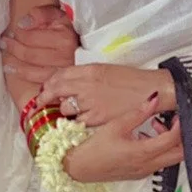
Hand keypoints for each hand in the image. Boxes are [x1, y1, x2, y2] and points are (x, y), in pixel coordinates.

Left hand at [1, 4, 78, 87]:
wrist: (85, 46)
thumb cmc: (68, 29)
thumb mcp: (58, 15)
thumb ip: (40, 14)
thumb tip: (22, 23)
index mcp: (64, 39)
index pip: (32, 38)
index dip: (18, 34)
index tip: (13, 31)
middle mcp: (64, 58)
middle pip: (30, 55)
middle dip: (13, 48)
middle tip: (4, 43)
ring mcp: (62, 73)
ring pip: (32, 71)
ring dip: (16, 65)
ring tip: (6, 60)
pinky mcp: (61, 84)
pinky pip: (38, 81)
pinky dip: (23, 76)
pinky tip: (14, 71)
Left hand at [38, 62, 176, 126]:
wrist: (150, 91)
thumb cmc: (132, 81)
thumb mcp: (106, 69)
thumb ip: (86, 74)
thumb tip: (70, 82)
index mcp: (89, 70)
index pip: (60, 74)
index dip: (50, 82)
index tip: (46, 87)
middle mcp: (86, 85)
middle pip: (55, 90)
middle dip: (45, 97)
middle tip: (41, 102)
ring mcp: (89, 102)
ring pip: (64, 108)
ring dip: (63, 110)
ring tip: (67, 112)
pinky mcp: (96, 117)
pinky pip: (77, 121)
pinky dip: (76, 121)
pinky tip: (79, 121)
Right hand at [65, 94, 182, 183]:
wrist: (78, 167)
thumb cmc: (94, 148)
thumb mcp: (116, 125)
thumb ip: (138, 112)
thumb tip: (154, 99)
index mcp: (144, 152)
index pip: (174, 139)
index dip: (180, 124)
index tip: (178, 113)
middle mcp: (148, 165)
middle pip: (180, 154)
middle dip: (182, 136)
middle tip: (174, 120)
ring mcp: (144, 171)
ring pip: (170, 158)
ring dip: (170, 143)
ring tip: (156, 125)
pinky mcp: (139, 173)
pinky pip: (159, 162)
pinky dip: (160, 149)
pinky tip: (145, 136)